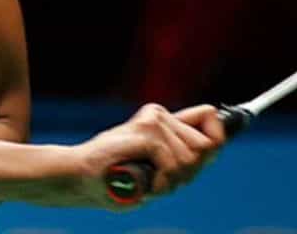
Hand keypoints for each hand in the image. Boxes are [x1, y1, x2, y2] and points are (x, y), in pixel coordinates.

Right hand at [59, 103, 224, 209]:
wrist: (78, 178)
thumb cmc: (114, 176)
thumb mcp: (153, 164)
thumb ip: (180, 151)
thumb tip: (218, 140)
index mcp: (162, 120)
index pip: (210, 118)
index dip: (218, 137)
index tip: (213, 149)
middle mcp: (159, 115)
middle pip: (206, 146)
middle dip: (188, 172)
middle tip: (160, 180)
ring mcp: (153, 121)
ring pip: (190, 158)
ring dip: (171, 181)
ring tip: (146, 180)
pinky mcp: (146, 132)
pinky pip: (173, 164)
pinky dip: (160, 182)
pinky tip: (142, 182)